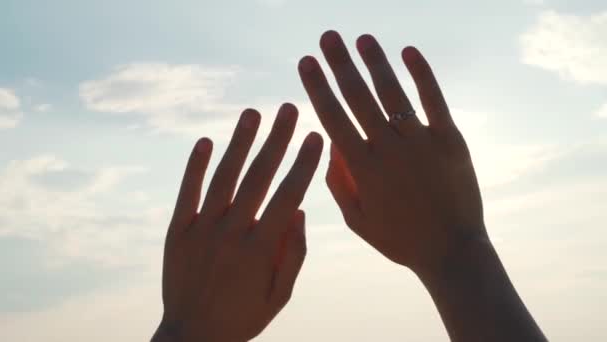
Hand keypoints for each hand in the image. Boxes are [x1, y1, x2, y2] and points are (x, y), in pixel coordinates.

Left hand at [154, 104, 322, 341]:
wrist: (191, 337)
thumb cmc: (242, 318)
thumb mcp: (279, 296)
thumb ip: (293, 254)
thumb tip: (299, 210)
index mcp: (261, 249)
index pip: (288, 195)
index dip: (304, 163)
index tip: (316, 137)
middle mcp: (232, 233)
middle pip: (258, 177)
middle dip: (277, 140)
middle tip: (288, 109)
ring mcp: (202, 230)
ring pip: (224, 177)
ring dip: (239, 143)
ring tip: (252, 113)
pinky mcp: (178, 232)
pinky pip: (187, 193)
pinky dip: (195, 166)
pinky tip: (205, 141)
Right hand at [298, 31, 484, 274]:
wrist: (451, 251)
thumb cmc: (399, 239)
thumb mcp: (356, 219)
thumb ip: (338, 181)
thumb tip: (330, 143)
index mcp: (363, 169)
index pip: (333, 117)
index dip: (317, 87)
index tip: (306, 62)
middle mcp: (388, 149)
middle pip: (358, 98)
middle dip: (339, 64)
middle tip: (327, 37)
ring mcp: (421, 142)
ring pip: (393, 93)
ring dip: (375, 62)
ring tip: (362, 38)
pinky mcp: (450, 140)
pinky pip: (434, 100)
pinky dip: (422, 74)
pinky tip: (408, 52)